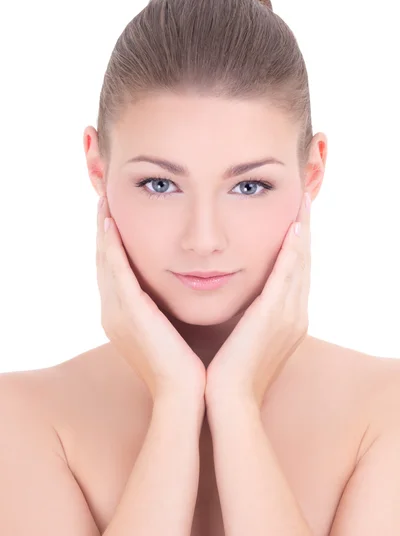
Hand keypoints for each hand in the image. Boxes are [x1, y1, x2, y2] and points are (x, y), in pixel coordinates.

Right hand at [96, 195, 205, 400]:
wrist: (185, 396)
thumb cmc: (186, 366)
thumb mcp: (170, 333)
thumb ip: (165, 311)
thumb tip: (174, 293)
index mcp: (123, 318)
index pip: (113, 273)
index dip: (110, 246)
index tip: (114, 219)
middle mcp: (113, 313)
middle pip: (103, 263)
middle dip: (103, 234)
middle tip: (103, 203)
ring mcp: (118, 313)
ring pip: (105, 263)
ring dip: (103, 233)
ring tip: (104, 204)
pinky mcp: (129, 313)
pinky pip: (116, 272)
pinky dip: (111, 248)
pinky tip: (111, 225)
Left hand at [206, 191, 310, 407]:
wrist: (228, 402)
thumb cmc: (229, 372)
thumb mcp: (243, 338)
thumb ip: (247, 316)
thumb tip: (240, 300)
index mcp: (287, 320)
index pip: (295, 274)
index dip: (297, 247)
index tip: (294, 221)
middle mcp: (294, 314)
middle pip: (303, 264)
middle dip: (304, 233)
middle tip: (303, 203)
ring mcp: (288, 315)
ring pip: (300, 265)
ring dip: (301, 234)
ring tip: (302, 206)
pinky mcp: (273, 316)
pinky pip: (287, 276)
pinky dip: (292, 252)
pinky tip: (293, 230)